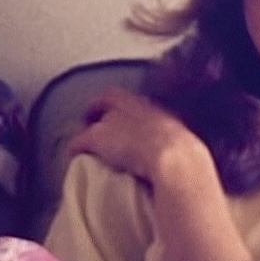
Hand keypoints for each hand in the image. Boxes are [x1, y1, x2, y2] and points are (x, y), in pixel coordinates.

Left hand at [66, 87, 212, 192]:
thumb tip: (186, 159)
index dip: (120, 104)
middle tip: (90, 119)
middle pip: (108, 101)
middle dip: (98, 109)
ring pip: (93, 122)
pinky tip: (73, 155)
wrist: (174, 161)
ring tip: (84, 143)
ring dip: (88, 131)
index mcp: (154, 110)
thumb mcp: (183, 145)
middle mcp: (132, 109)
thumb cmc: (186, 159)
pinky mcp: (97, 138)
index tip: (117, 112)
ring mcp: (113, 122)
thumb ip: (177, 144)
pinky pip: (79, 141)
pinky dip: (75, 147)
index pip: (132, 99)